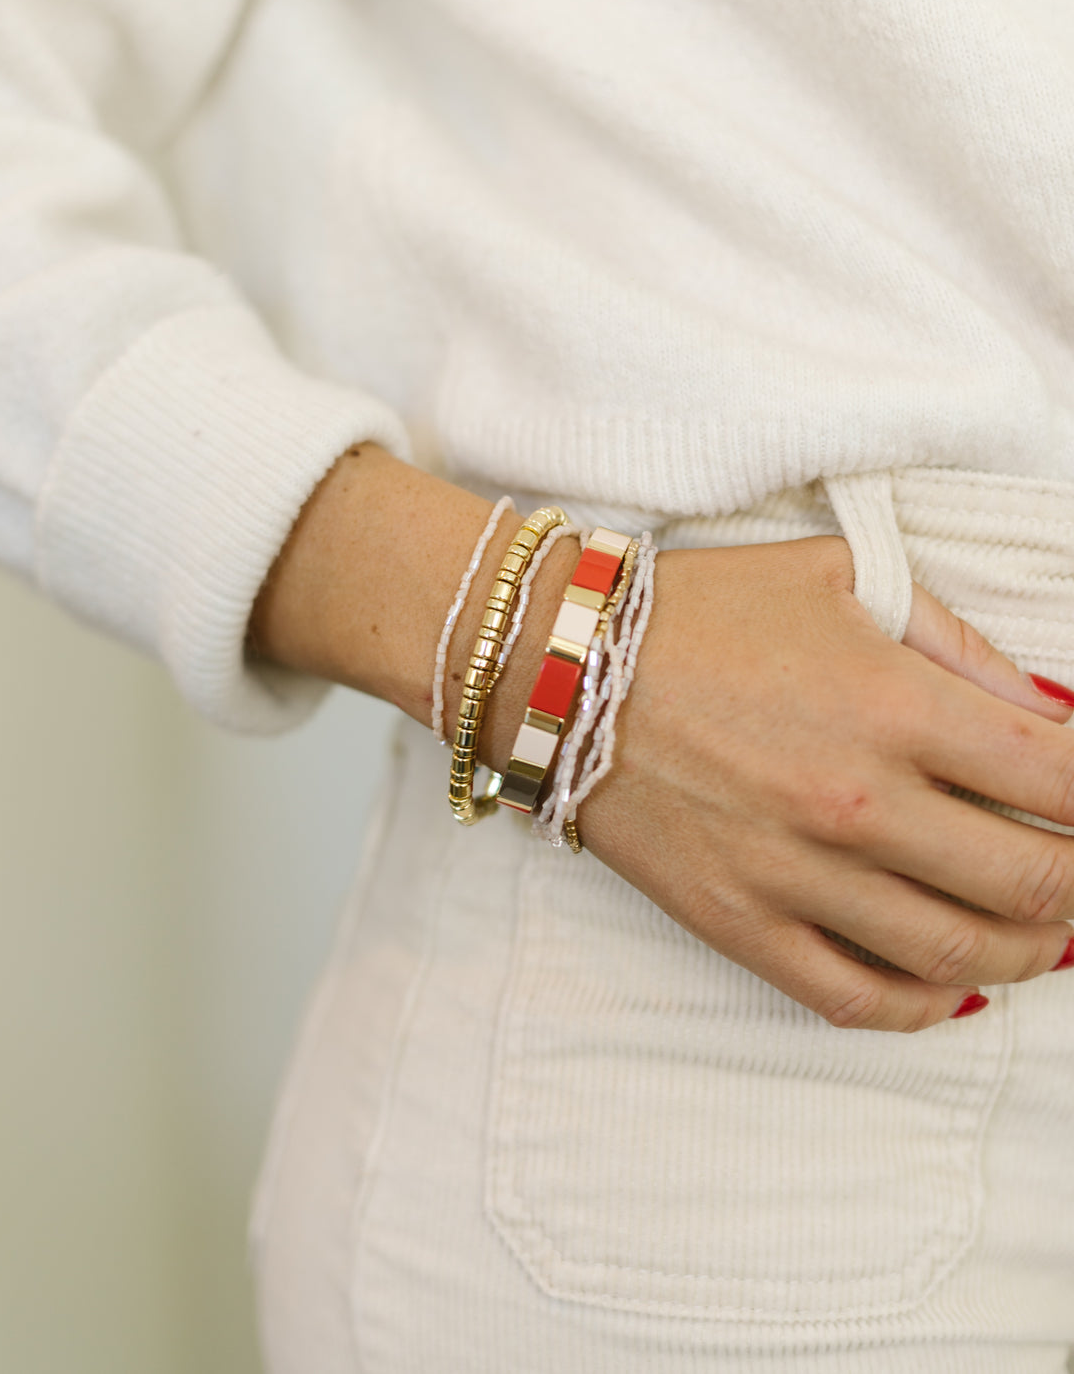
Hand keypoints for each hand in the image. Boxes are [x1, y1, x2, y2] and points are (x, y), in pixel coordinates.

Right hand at [572, 536, 1073, 1031]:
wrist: (563, 664)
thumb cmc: (704, 612)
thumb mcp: (842, 580)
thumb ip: (956, 643)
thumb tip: (1045, 706)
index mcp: (897, 706)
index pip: (1062, 780)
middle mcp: (860, 803)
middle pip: (1035, 884)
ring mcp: (799, 875)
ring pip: (961, 957)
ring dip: (1030, 955)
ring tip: (1044, 937)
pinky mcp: (742, 923)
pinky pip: (858, 999)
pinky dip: (925, 1007)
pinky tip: (951, 988)